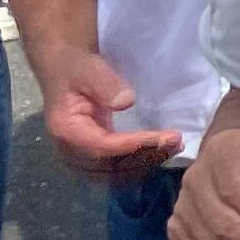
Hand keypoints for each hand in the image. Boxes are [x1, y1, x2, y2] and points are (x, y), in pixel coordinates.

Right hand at [41, 53, 179, 181]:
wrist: (62, 70)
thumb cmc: (74, 67)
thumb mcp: (88, 68)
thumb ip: (105, 84)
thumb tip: (127, 102)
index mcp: (67, 131)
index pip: (104, 147)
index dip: (135, 145)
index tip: (165, 138)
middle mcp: (71, 150)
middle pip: (111, 165)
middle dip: (146, 156)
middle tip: (177, 143)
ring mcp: (81, 156)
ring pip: (116, 172)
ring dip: (146, 163)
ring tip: (175, 147)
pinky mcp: (92, 154)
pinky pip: (116, 168)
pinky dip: (139, 163)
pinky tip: (160, 152)